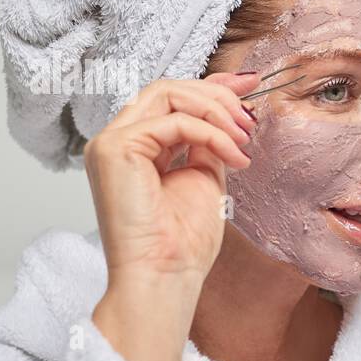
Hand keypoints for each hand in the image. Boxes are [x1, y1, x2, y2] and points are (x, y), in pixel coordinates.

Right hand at [85, 73, 259, 360]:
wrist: (166, 277)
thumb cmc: (183, 243)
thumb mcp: (206, 174)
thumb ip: (210, 138)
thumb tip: (231, 104)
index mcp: (135, 147)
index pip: (171, 98)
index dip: (211, 85)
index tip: (249, 83)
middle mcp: (117, 140)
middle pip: (168, 89)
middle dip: (217, 95)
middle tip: (250, 120)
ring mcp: (110, 142)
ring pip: (167, 94)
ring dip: (216, 111)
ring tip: (244, 138)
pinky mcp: (115, 148)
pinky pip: (174, 122)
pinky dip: (211, 134)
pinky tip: (234, 155)